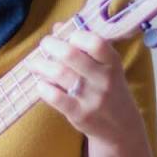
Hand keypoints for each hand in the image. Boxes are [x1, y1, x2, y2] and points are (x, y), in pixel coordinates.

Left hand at [24, 22, 145, 146]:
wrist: (122, 128)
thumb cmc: (108, 89)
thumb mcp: (105, 67)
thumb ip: (83, 45)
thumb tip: (57, 27)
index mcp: (112, 62)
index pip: (95, 42)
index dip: (77, 35)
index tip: (67, 37)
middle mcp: (104, 79)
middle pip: (71, 55)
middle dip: (51, 45)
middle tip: (45, 44)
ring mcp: (92, 98)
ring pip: (59, 73)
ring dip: (41, 65)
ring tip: (34, 64)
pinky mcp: (80, 115)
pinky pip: (55, 97)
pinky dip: (43, 87)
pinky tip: (41, 84)